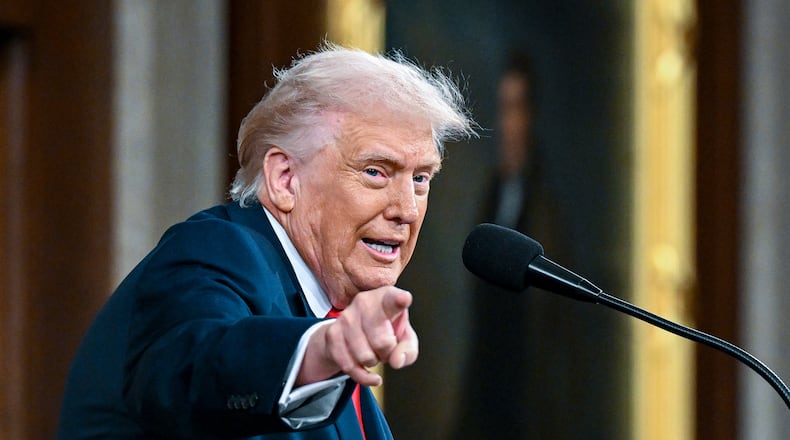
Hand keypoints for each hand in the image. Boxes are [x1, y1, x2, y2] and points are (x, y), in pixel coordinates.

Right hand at [297, 286, 418, 386]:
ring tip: (373, 351)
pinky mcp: (332, 333)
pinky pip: (349, 366)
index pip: (393, 300)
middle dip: (387, 353)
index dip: (400, 300)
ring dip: (373, 361)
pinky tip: (369, 373)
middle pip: (382, 342)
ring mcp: (346, 317)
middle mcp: (364, 302)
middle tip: (386, 347)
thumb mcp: (405, 339)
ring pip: (365, 356)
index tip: (404, 299)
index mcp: (386, 298)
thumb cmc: (385, 331)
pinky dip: (362, 376)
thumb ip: (408, 350)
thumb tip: (396, 361)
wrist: (353, 331)